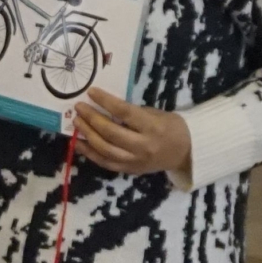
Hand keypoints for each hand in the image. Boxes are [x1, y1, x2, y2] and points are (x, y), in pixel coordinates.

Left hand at [73, 89, 191, 177]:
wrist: (185, 153)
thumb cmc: (171, 127)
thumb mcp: (156, 114)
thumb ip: (133, 113)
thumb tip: (105, 107)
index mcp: (153, 127)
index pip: (125, 113)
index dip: (106, 102)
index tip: (91, 92)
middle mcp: (143, 146)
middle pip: (111, 132)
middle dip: (92, 119)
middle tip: (79, 108)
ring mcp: (134, 160)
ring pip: (105, 149)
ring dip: (87, 134)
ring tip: (76, 122)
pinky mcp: (128, 170)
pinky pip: (104, 162)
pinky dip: (89, 152)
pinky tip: (78, 142)